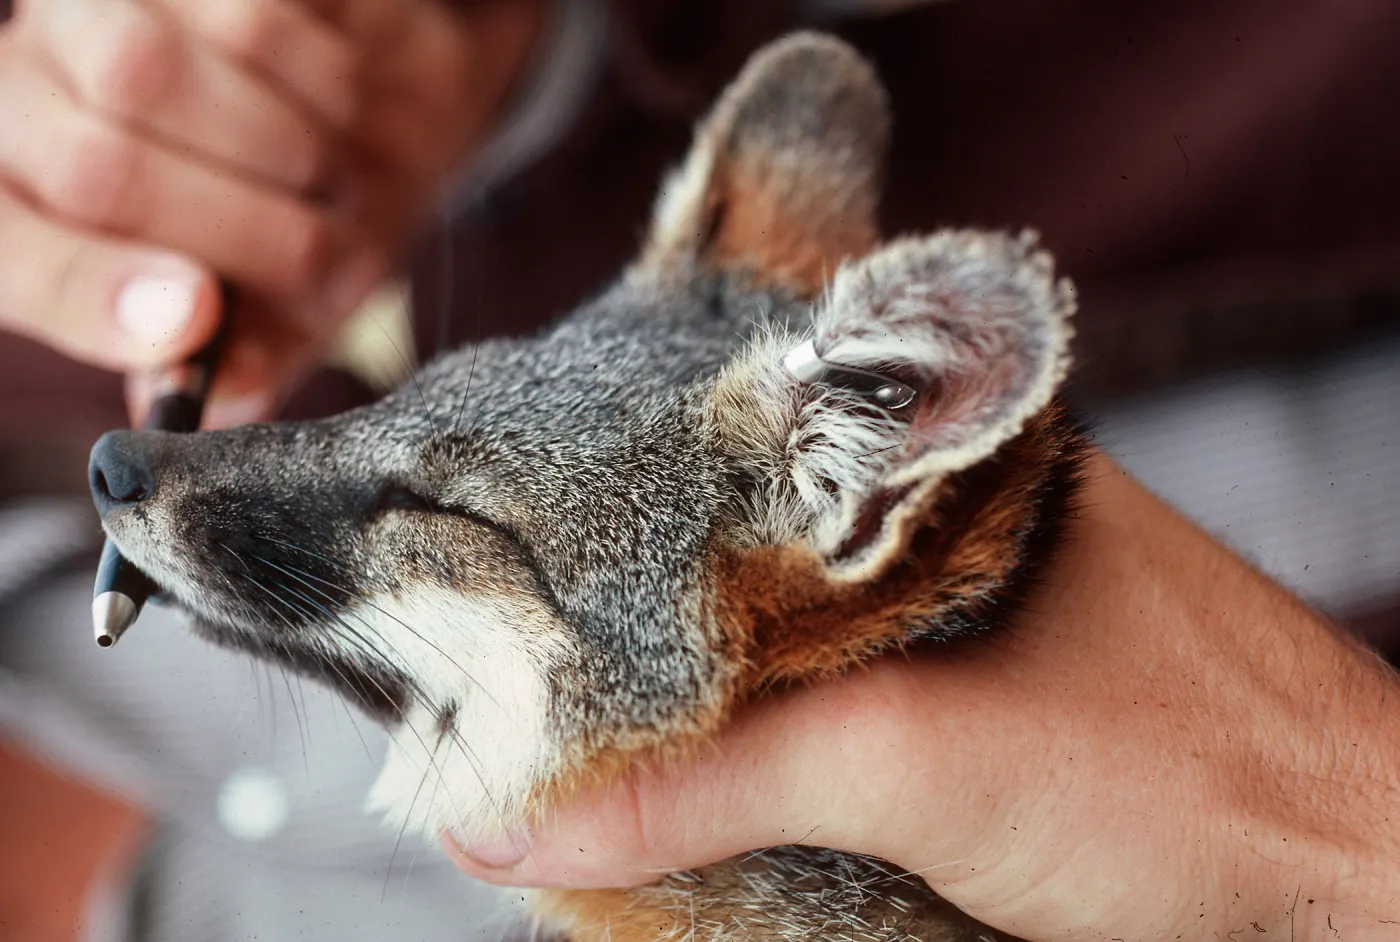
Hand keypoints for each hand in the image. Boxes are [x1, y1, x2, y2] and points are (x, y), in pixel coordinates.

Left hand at [0, 0, 541, 426]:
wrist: (391, 98)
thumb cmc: (312, 212)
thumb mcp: (282, 306)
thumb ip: (244, 355)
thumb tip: (209, 390)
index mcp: (32, 209)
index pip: (10, 254)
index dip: (85, 294)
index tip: (190, 325)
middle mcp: (25, 97)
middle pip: (91, 168)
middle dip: (239, 235)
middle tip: (319, 256)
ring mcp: (90, 10)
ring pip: (150, 78)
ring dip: (288, 151)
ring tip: (328, 174)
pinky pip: (247, 19)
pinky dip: (321, 79)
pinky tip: (335, 97)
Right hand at [446, 453, 1399, 939]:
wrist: (1351, 882)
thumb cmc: (1178, 776)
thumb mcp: (909, 763)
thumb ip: (700, 783)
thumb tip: (504, 816)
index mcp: (944, 455)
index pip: (728, 452)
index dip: (609, 511)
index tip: (503, 568)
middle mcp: (948, 513)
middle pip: (744, 552)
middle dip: (640, 614)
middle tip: (521, 661)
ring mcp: (967, 603)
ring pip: (786, 630)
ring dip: (704, 684)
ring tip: (589, 717)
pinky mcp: (983, 690)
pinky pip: (837, 693)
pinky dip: (769, 729)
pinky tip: (710, 764)